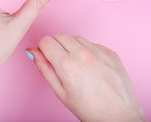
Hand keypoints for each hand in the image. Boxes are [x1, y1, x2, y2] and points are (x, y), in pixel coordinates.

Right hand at [26, 33, 146, 121]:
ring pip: (76, 37)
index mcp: (67, 65)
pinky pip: (92, 43)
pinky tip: (91, 67)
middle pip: (60, 36)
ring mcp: (99, 51)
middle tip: (62, 63)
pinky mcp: (110, 52)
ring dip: (73, 47)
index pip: (46, 41)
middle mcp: (83, 54)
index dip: (44, 50)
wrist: (119, 115)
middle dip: (57, 46)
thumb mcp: (60, 92)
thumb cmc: (89, 109)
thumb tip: (32, 51)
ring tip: (78, 66)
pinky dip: (88, 51)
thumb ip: (44, 68)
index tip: (48, 57)